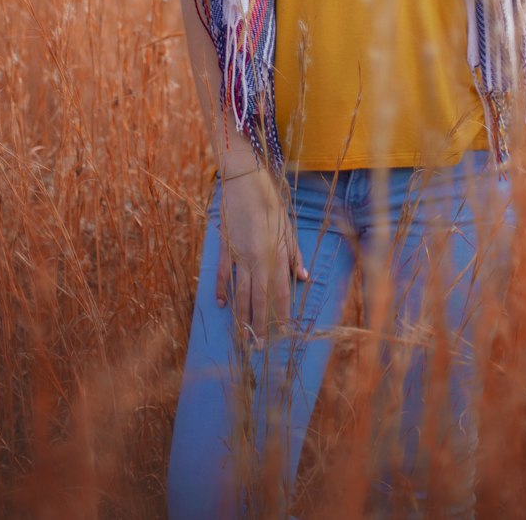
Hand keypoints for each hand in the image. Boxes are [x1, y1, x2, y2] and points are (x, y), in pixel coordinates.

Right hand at [216, 167, 308, 337]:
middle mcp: (258, 258)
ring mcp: (239, 254)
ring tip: (242, 335)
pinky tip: (222, 305)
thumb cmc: (269, 200)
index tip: (283, 334)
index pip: (281, 292)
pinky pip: (224, 275)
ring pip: (240, 292)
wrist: (243, 180)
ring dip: (242, 315)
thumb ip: (295, 254)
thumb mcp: (288, 224)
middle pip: (260, 298)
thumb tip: (304, 277)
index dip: (282, 314)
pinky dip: (222, 291)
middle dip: (261, 323)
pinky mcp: (225, 248)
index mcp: (277, 253)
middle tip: (259, 345)